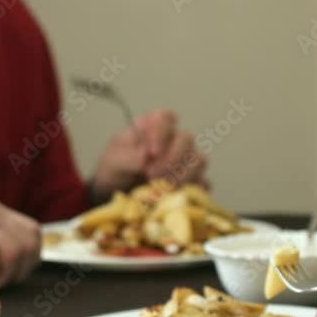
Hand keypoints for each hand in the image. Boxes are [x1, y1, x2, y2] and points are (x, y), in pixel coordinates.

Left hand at [91, 109, 208, 197]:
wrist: (116, 195)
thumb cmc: (116, 170)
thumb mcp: (113, 161)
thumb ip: (128, 157)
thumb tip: (146, 158)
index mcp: (154, 126)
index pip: (166, 118)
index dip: (162, 133)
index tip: (151, 153)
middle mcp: (174, 140)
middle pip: (186, 139)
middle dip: (171, 159)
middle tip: (152, 176)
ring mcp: (186, 160)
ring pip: (199, 160)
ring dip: (183, 175)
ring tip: (164, 189)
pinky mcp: (193, 182)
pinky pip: (203, 183)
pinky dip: (193, 191)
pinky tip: (177, 198)